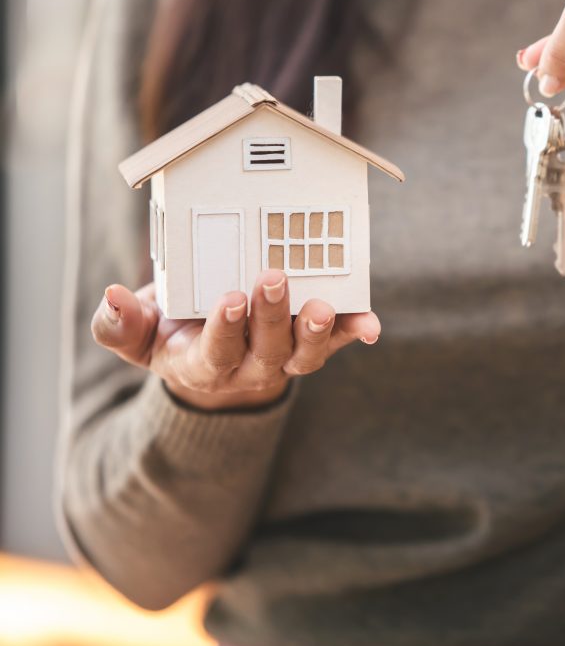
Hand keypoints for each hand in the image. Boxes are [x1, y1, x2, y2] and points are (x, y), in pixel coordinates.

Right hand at [91, 270, 379, 410]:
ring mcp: (285, 358)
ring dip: (316, 330)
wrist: (214, 363)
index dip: (225, 329)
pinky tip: (371, 325)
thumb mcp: (139, 339)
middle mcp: (251, 367)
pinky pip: (338, 342)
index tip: (229, 298)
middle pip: (267, 350)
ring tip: (323, 306)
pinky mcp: (312, 344)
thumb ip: (121, 324)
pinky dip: (355, 332)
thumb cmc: (176, 340)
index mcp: (205, 365)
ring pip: (305, 354)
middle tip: (274, 278)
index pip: (217, 352)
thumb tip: (112, 297)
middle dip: (272, 316)